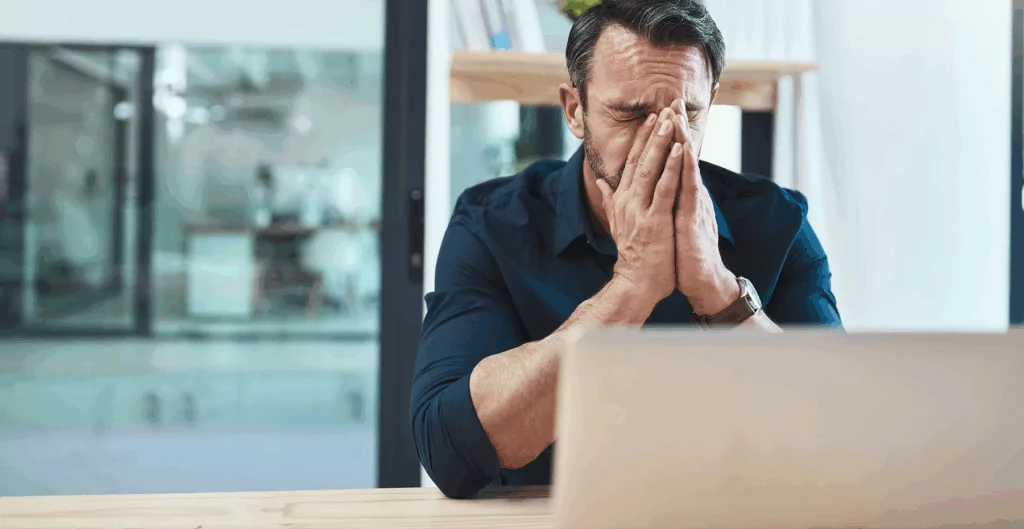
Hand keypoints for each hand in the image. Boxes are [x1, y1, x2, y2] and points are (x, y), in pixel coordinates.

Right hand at [595, 108, 682, 305]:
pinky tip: (679, 149)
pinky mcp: (654, 220)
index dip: (640, 139)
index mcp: (621, 200)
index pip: (630, 162)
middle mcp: (627, 200)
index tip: (650, 118)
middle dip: (652, 132)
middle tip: (663, 108)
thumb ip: (609, 200)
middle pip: (639, 159)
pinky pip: (664, 188)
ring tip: (671, 119)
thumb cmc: (633, 255)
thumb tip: (601, 183)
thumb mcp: (616, 223)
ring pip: (651, 168)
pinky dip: (672, 167)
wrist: (635, 282)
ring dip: (661, 142)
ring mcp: (640, 209)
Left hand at [670, 100, 739, 315]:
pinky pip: (691, 188)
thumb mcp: (670, 221)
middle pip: (684, 156)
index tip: (660, 112)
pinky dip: (688, 168)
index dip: (669, 137)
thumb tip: (655, 188)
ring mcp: (695, 204)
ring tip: (677, 115)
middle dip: (677, 128)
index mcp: (681, 195)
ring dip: (683, 139)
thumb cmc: (684, 253)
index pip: (675, 160)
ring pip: (688, 166)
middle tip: (672, 99)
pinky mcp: (695, 217)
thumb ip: (664, 202)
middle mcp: (691, 194)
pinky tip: (686, 151)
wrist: (702, 280)